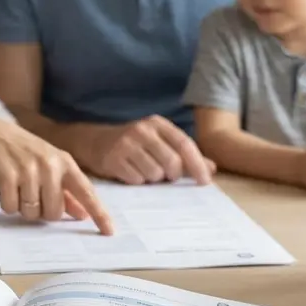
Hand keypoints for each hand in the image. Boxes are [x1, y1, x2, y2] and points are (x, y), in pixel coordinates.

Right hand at [0, 113, 114, 233]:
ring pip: (32, 213)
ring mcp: (29, 171)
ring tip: (16, 187)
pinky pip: (11, 208)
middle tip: (31, 194)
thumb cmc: (20, 150)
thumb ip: (65, 189)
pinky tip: (4, 186)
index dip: (99, 213)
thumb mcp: (47, 164)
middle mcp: (50, 166)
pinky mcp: (8, 177)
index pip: (87, 192)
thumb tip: (82, 213)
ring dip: (22, 207)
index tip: (109, 231)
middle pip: (54, 212)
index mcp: (64, 162)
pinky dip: (6, 203)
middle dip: (42, 211)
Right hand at [83, 115, 214, 184]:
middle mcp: (142, 130)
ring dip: (153, 179)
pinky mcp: (113, 159)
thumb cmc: (133, 144)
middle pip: (171, 161)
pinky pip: (136, 179)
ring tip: (144, 171)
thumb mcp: (159, 142)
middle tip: (167, 177)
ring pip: (154, 173)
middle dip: (172, 175)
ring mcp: (126, 144)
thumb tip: (211, 168)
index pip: (184, 144)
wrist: (94, 141)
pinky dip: (137, 181)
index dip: (197, 164)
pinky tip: (131, 173)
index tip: (205, 182)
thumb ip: (185, 155)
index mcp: (157, 124)